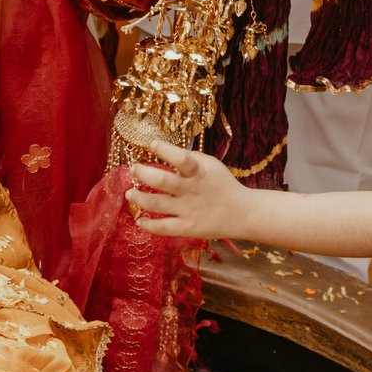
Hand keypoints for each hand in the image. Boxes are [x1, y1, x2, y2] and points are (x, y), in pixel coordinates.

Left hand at [126, 141, 255, 239]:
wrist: (242, 213)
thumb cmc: (223, 184)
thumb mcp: (212, 165)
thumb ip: (191, 158)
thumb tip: (168, 152)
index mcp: (199, 172)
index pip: (181, 159)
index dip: (165, 150)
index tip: (152, 144)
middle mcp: (191, 190)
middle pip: (163, 182)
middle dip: (143, 174)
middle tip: (133, 169)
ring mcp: (188, 210)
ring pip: (157, 204)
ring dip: (139, 198)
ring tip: (130, 193)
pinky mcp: (187, 228)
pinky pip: (163, 228)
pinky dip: (148, 225)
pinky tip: (139, 220)